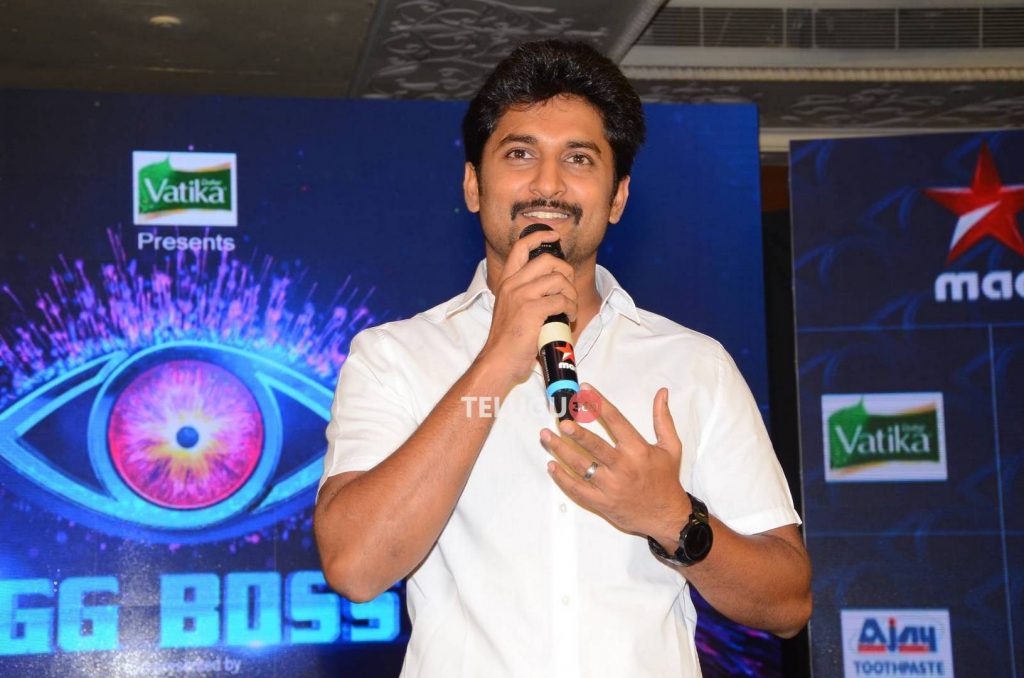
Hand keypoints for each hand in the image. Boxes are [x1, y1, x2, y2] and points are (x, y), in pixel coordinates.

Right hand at [478, 229, 577, 384]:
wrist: (498, 362)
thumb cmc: (508, 341)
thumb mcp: (511, 309)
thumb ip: (526, 295)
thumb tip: (554, 290)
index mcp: (506, 283)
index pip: (520, 248)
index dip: (539, 236)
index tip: (554, 236)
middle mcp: (512, 285)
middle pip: (548, 260)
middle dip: (566, 271)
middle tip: (568, 289)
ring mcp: (522, 296)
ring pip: (559, 280)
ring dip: (571, 294)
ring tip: (569, 309)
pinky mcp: (532, 310)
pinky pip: (562, 301)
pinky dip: (571, 309)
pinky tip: (569, 318)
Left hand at [541, 384, 690, 541]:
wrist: (667, 516)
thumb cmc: (666, 479)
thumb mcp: (671, 447)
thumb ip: (663, 419)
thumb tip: (662, 392)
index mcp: (638, 450)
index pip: (616, 421)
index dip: (600, 403)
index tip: (585, 389)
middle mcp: (623, 466)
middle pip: (595, 445)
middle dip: (577, 433)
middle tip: (562, 421)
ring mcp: (611, 486)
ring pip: (581, 466)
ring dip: (561, 451)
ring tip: (546, 437)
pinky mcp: (602, 502)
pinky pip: (577, 489)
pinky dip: (562, 478)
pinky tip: (551, 466)